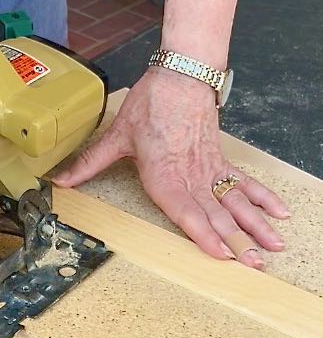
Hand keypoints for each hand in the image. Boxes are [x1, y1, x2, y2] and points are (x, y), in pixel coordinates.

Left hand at [54, 68, 289, 268]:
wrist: (181, 73)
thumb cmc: (151, 103)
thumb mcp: (116, 135)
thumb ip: (89, 162)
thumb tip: (59, 180)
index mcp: (164, 173)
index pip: (185, 208)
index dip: (202, 232)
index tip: (221, 252)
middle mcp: (191, 175)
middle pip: (217, 212)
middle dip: (237, 240)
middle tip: (254, 263)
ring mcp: (209, 169)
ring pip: (235, 202)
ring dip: (254, 225)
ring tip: (272, 247)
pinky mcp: (220, 161)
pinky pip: (244, 183)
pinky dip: (262, 198)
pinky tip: (279, 214)